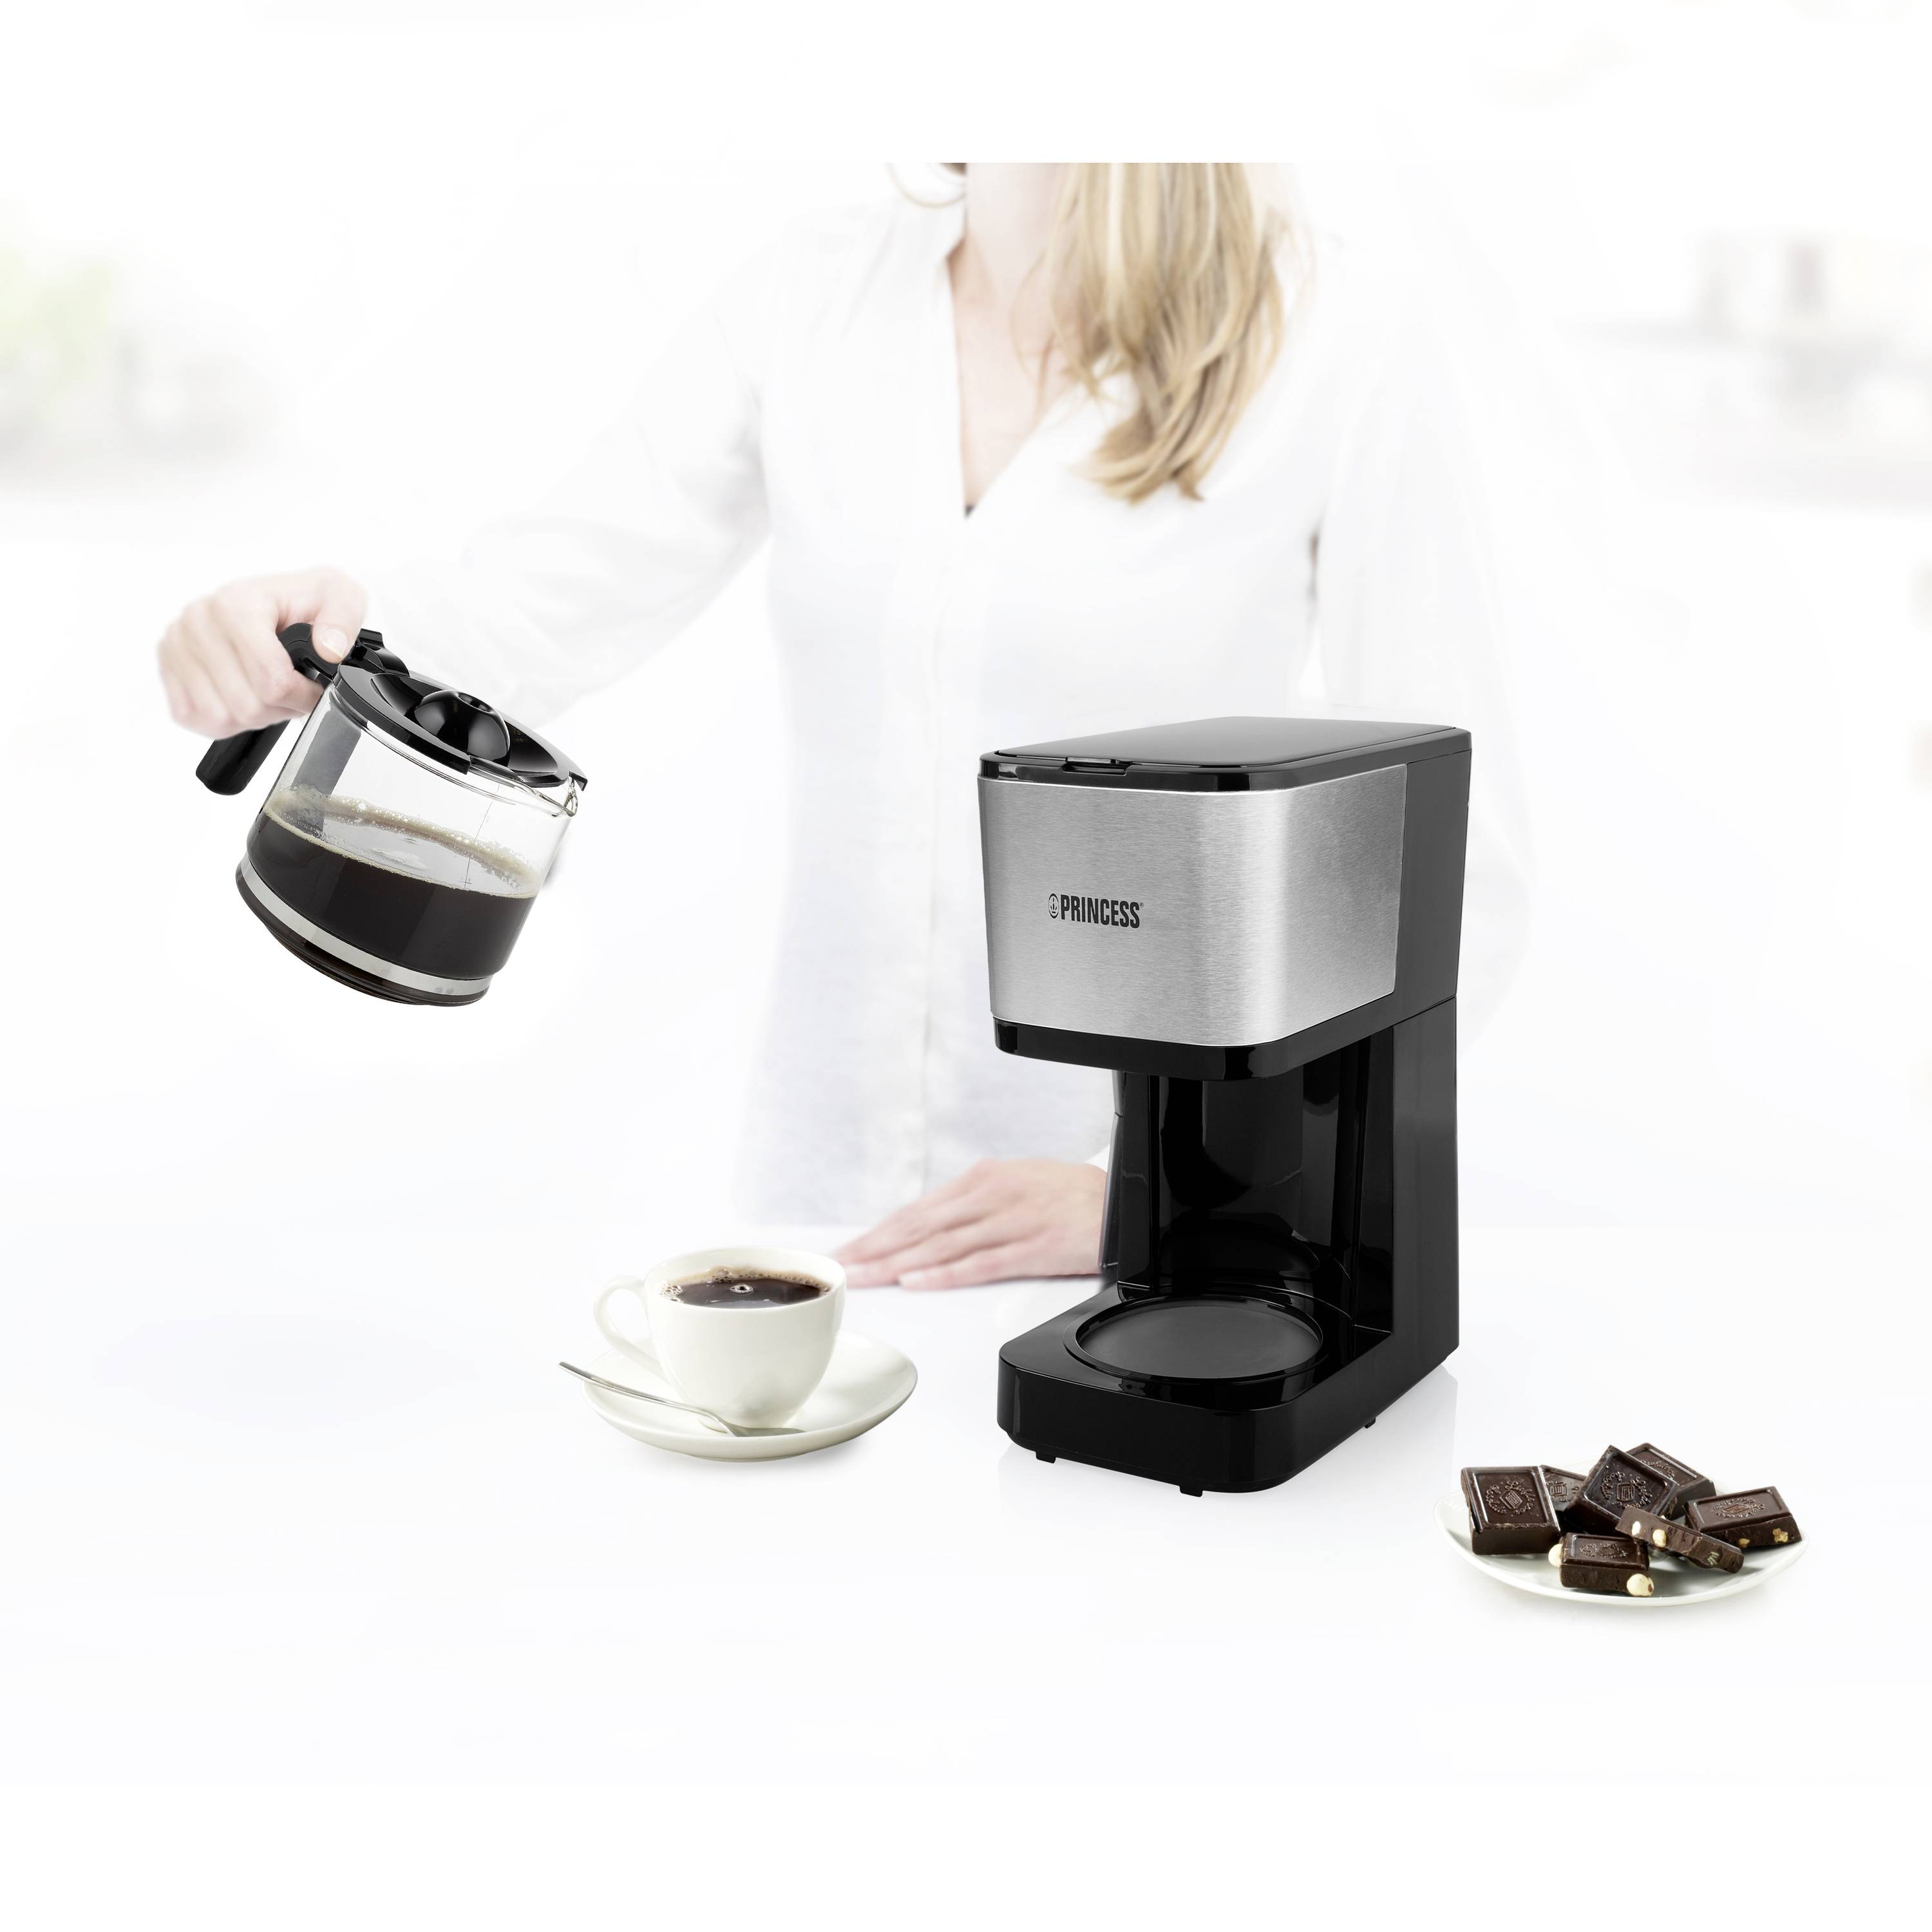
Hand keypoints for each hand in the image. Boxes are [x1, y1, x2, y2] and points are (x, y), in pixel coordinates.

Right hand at [157, 566, 367, 736]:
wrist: (274, 598)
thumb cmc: (303, 600)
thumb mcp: (339, 596)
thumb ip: (342, 620)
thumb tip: (329, 649)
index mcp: (236, 604)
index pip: (270, 680)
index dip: (301, 696)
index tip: (313, 688)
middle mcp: (198, 621)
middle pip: (245, 704)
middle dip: (278, 708)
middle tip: (290, 692)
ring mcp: (177, 645)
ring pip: (219, 716)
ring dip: (251, 716)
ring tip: (266, 692)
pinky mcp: (168, 666)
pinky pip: (192, 716)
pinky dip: (223, 718)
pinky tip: (242, 695)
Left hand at [837, 1158, 1105, 1290]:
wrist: (1123, 1201)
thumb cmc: (1071, 1196)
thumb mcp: (1015, 1186)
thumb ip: (974, 1206)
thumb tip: (932, 1227)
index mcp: (984, 1180)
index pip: (918, 1210)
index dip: (879, 1233)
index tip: (849, 1251)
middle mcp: (991, 1196)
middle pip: (921, 1226)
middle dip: (876, 1249)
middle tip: (842, 1270)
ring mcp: (1011, 1221)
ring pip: (942, 1244)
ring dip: (898, 1263)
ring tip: (866, 1278)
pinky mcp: (1033, 1246)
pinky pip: (981, 1262)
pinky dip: (945, 1272)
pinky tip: (919, 1280)